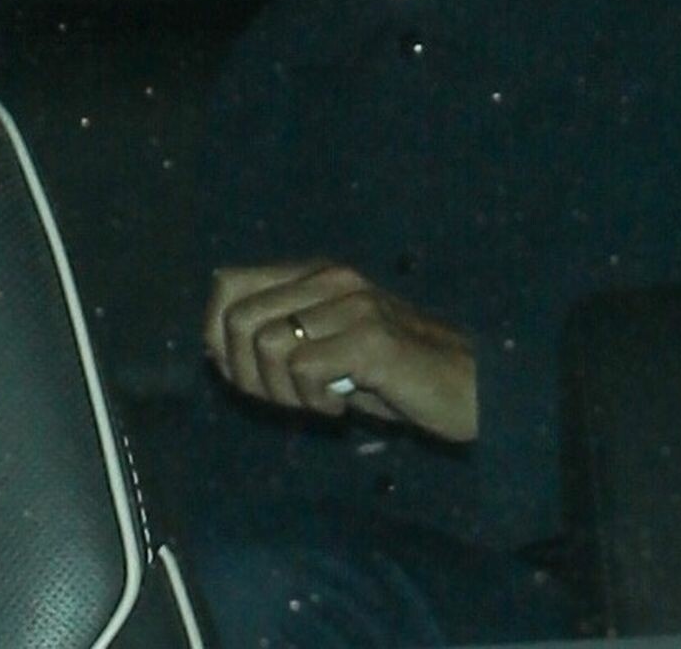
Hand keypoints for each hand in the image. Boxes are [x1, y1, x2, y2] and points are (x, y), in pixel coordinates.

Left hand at [203, 261, 477, 442]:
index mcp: (318, 275)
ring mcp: (354, 305)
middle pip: (237, 320)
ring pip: (267, 346)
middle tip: (286, 398)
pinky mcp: (372, 338)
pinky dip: (314, 401)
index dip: (216, 335)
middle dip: (245, 375)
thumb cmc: (393, 374)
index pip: (228, 284)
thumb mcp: (329, 347)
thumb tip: (212, 346)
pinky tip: (342, 406)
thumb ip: (280, 335)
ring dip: (282, 391)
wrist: (468, 386)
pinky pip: (305, 369)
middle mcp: (333, 279)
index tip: (247, 374)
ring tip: (318, 401)